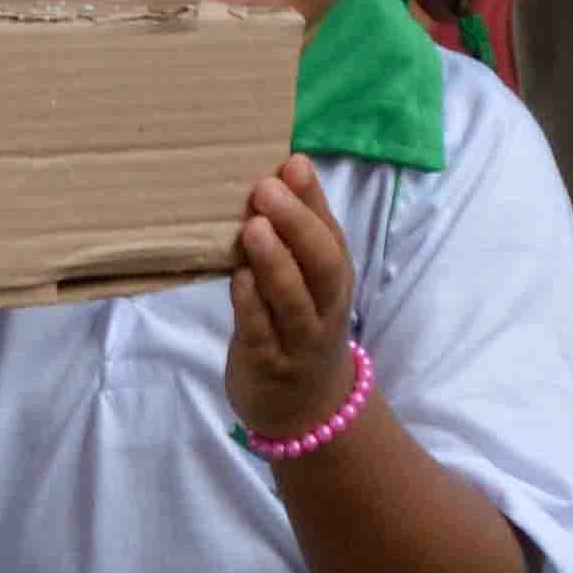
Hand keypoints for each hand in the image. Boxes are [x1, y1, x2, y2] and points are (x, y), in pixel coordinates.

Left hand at [225, 155, 358, 443]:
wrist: (308, 411)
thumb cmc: (299, 324)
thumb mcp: (309, 279)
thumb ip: (298, 230)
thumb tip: (286, 165)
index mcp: (334, 278)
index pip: (331, 234)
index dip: (313, 199)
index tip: (292, 162)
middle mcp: (324, 307)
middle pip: (323, 265)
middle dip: (298, 225)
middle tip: (266, 189)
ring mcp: (298, 339)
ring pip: (294, 300)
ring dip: (275, 263)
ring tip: (253, 227)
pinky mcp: (267, 365)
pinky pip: (261, 333)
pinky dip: (251, 305)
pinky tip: (238, 278)